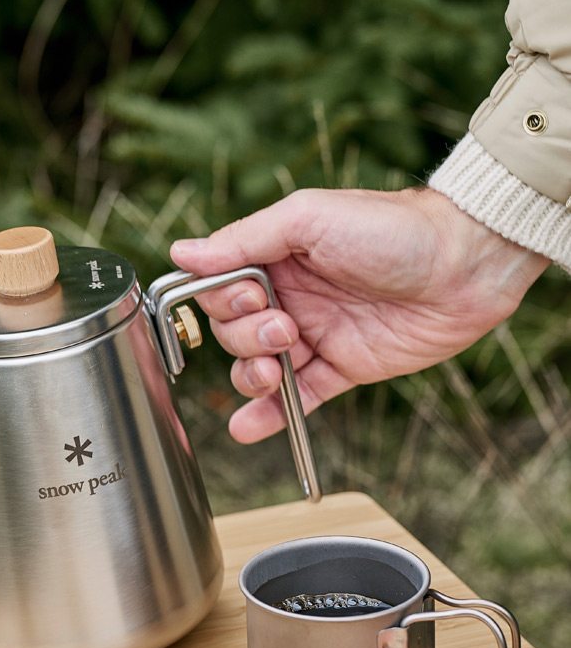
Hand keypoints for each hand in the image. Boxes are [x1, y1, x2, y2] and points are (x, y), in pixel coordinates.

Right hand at [170, 187, 547, 442]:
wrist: (464, 265)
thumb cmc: (391, 228)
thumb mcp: (308, 219)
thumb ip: (244, 240)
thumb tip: (182, 252)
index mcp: (276, 258)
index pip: (219, 290)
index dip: (222, 302)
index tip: (247, 299)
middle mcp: (289, 297)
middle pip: (232, 333)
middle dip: (246, 338)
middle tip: (285, 328)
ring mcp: (314, 336)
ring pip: (257, 369)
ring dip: (252, 376)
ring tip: (275, 368)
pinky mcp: (341, 369)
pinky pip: (296, 399)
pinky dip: (269, 417)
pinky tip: (247, 428)